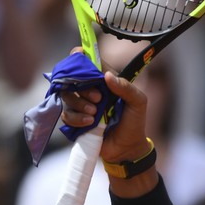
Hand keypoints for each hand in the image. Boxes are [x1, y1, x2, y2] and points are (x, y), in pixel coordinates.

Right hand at [58, 49, 149, 163]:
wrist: (127, 149)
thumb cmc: (134, 122)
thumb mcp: (138, 103)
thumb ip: (126, 87)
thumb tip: (106, 75)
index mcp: (104, 82)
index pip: (88, 62)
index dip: (80, 57)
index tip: (79, 56)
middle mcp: (90, 90)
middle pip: (72, 78)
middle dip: (84, 88)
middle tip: (99, 99)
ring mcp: (81, 105)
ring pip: (67, 96)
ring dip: (80, 104)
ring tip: (95, 114)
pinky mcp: (75, 120)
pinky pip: (66, 114)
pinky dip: (77, 118)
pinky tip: (90, 123)